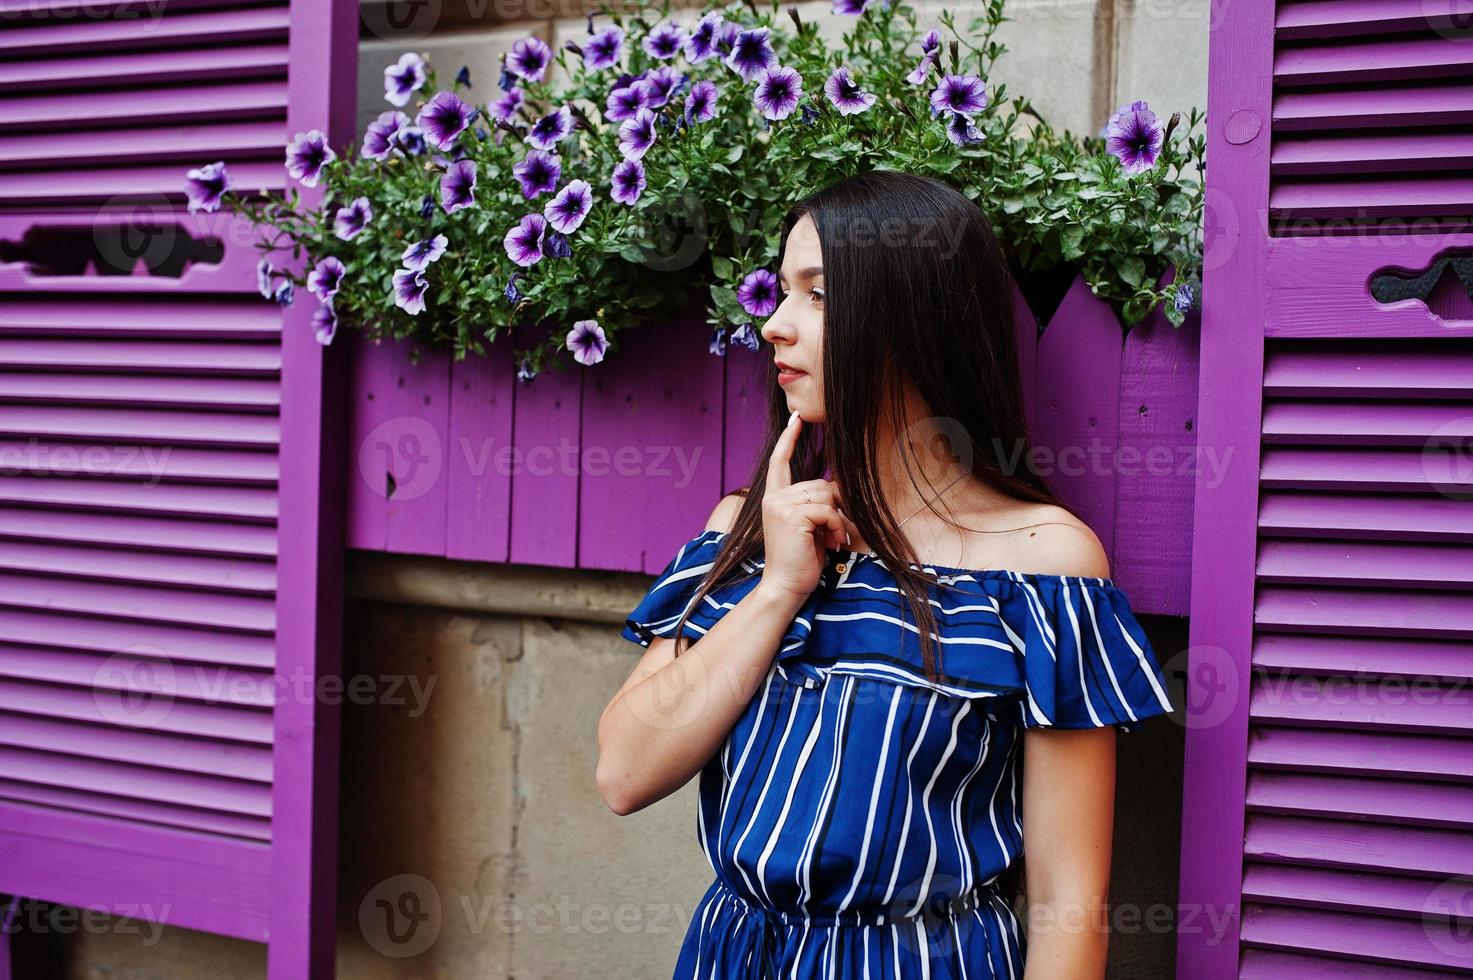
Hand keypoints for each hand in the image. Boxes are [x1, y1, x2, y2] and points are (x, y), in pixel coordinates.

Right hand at [759, 411, 859, 601]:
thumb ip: (815, 504)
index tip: (796, 418)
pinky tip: (832, 543)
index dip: (789, 439)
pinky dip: (837, 527)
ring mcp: (780, 505)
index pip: (779, 461)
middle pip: (820, 483)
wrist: (785, 586)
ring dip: (839, 520)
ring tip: (833, 540)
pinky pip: (828, 510)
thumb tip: (838, 487)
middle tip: (835, 533)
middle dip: (836, 507)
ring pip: (826, 495)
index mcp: (774, 498)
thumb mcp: (808, 526)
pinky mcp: (792, 516)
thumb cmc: (800, 560)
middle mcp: (773, 498)